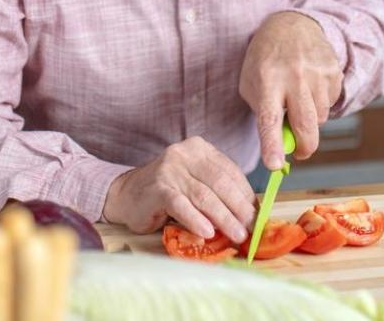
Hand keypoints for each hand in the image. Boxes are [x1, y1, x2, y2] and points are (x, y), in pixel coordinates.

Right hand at [102, 137, 255, 243]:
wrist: (126, 195)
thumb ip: (217, 192)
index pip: (230, 171)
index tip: (257, 215)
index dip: (246, 195)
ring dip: (224, 218)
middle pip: (220, 183)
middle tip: (251, 229)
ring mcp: (170, 169)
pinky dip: (196, 220)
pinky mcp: (158, 187)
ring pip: (204, 196)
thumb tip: (250, 215)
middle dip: (239, 208)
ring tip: (237, 235)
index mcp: (199, 148)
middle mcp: (185, 153)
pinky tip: (208, 232)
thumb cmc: (167, 192)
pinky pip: (182, 205)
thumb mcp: (195, 183)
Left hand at [239, 11, 342, 169]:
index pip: (269, 118)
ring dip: (310, 119)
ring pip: (320, 118)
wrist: (292, 25)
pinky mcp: (334, 72)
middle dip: (304, 148)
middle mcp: (294, 76)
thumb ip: (263, 114)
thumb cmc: (266, 61)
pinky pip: (331, 104)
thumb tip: (283, 147)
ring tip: (298, 99)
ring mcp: (317, 73)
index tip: (275, 165)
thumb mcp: (251, 83)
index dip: (272, 144)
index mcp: (267, 80)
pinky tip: (310, 87)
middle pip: (305, 125)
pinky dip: (320, 104)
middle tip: (298, 152)